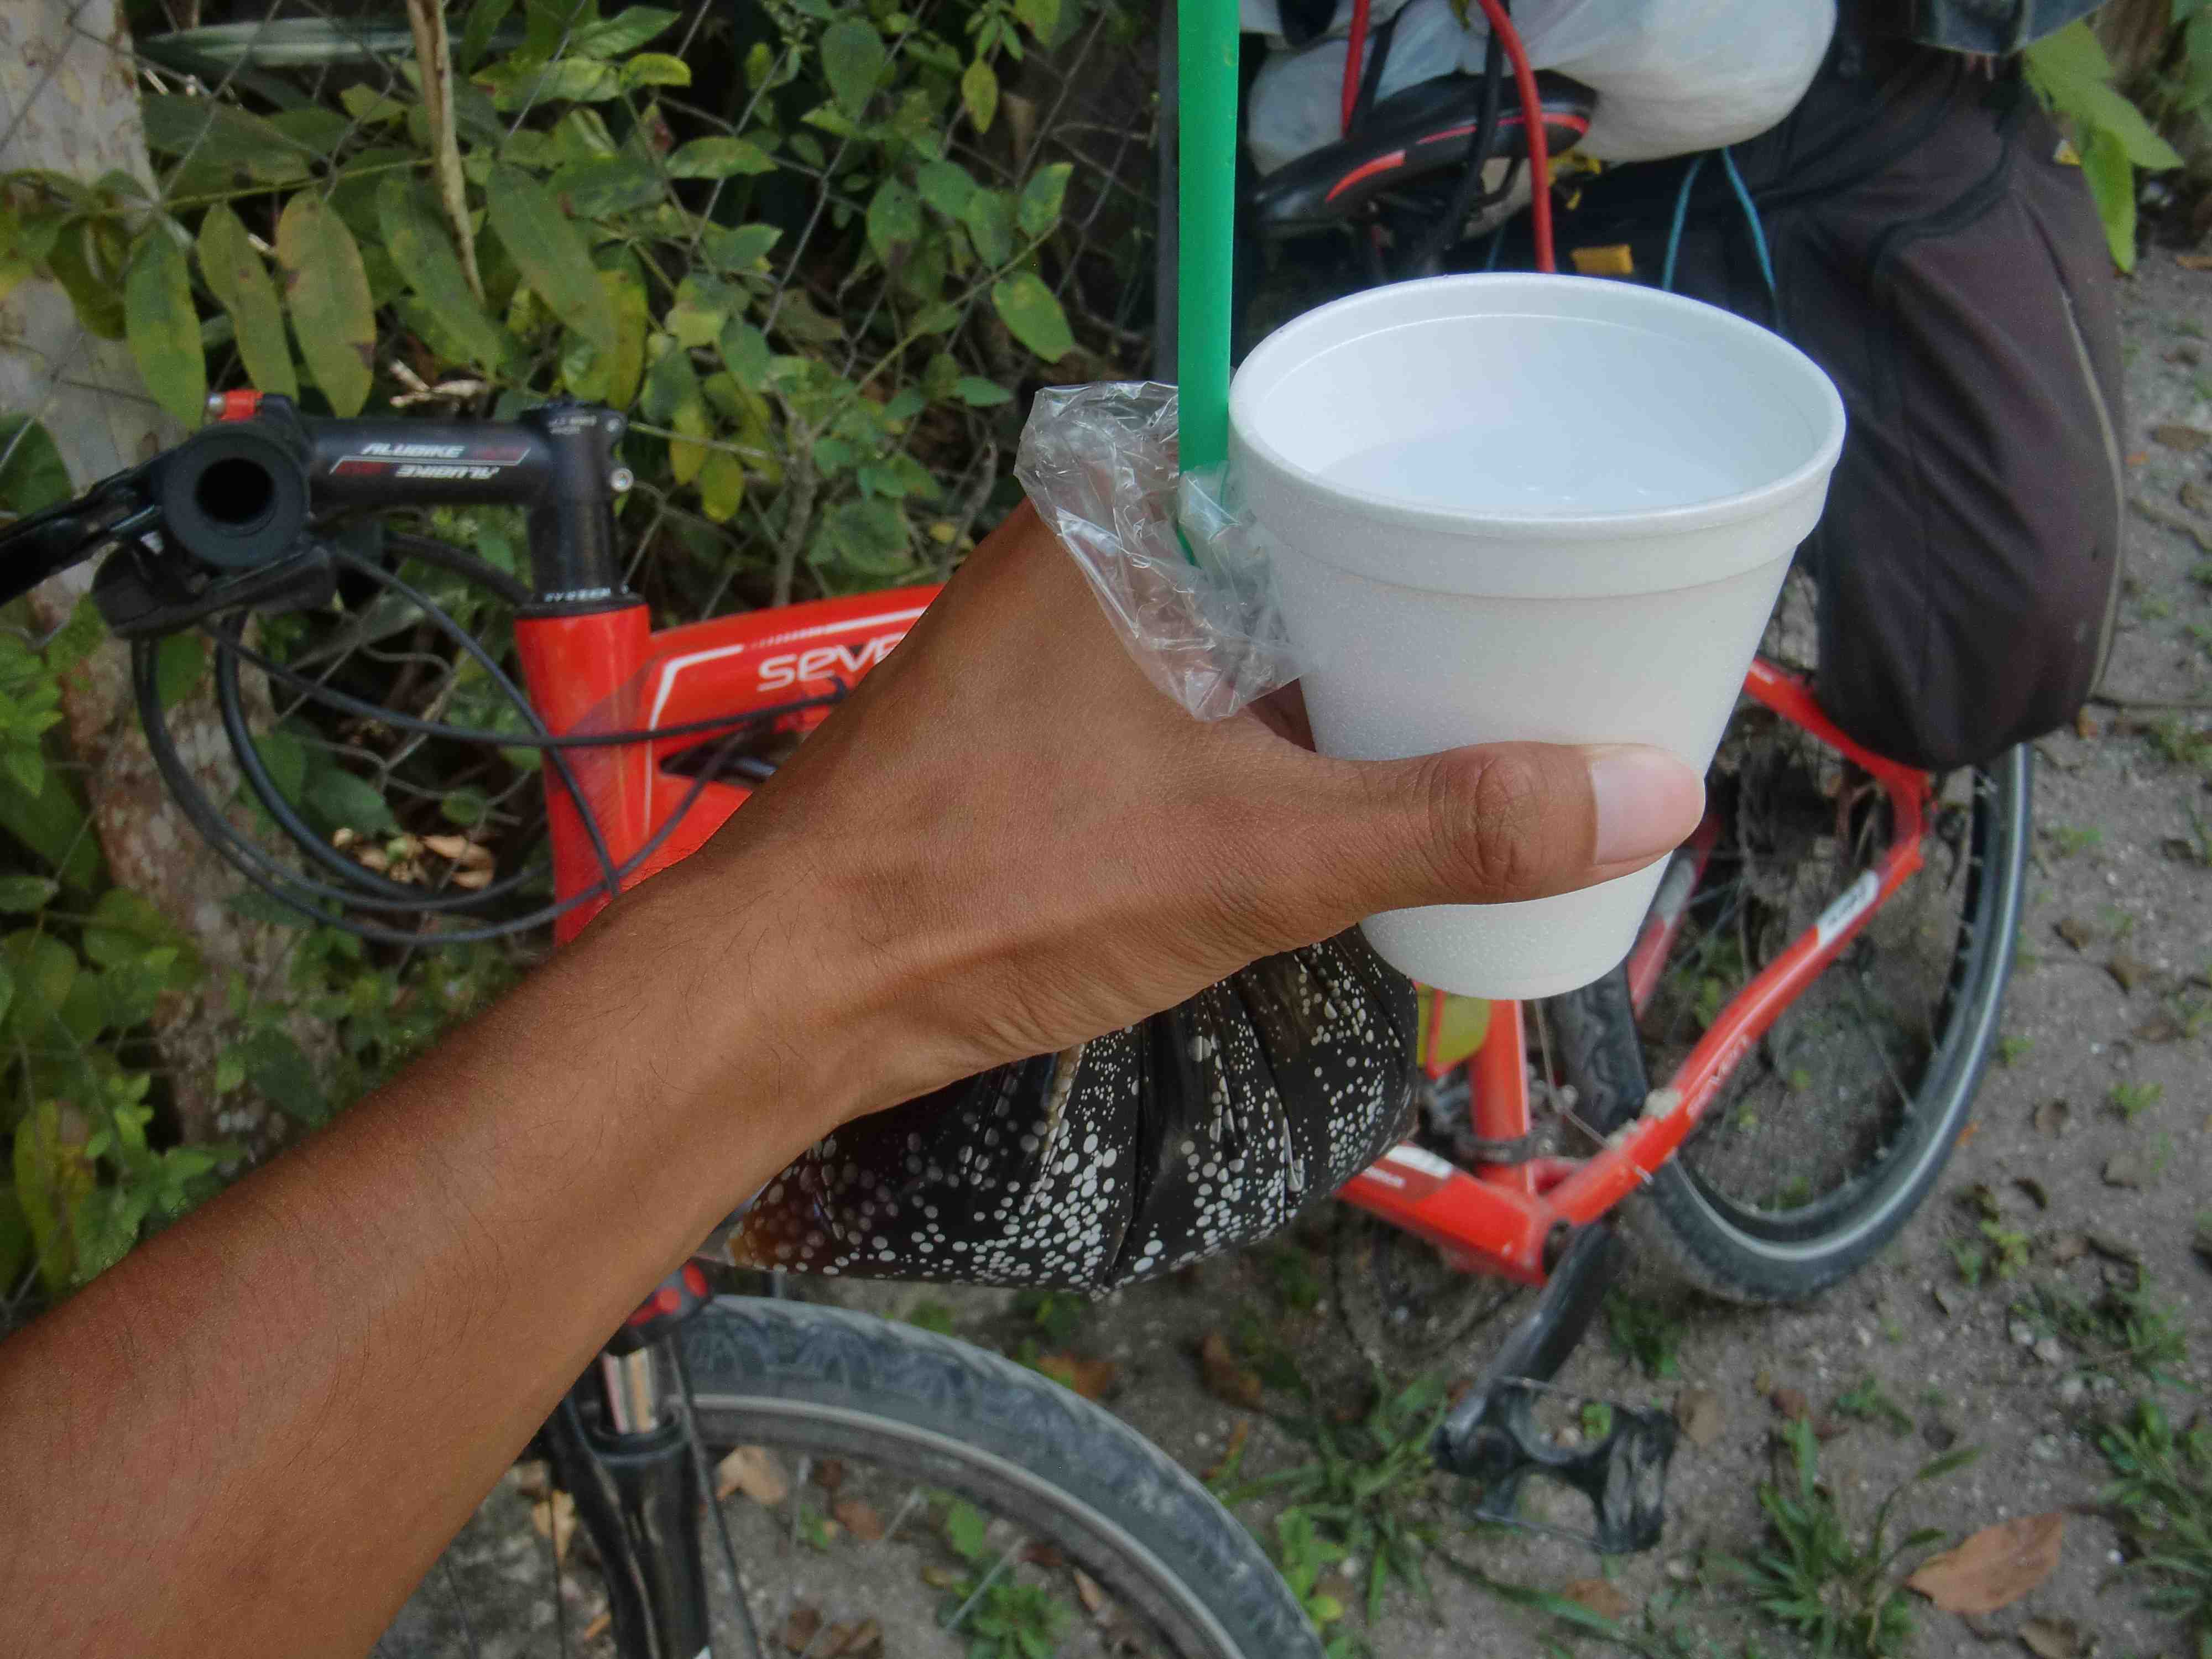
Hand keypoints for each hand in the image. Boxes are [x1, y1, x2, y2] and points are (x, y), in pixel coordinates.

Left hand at [675, 501, 1703, 1122]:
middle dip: (1419, 601)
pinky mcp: (1037, 726)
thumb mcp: (1261, 855)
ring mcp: (1057, 643)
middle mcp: (1091, 554)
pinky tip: (1353, 784)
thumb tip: (1658, 794)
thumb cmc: (1005, 883)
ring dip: (1347, 681)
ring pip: (1246, 636)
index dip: (1450, 484)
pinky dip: (1276, 737)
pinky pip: (1196, 701)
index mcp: (1135, 516)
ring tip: (1486, 715)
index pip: (1327, 449)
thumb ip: (1454, 824)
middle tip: (1553, 639)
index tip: (1560, 525)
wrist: (797, 983)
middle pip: (1301, 550)